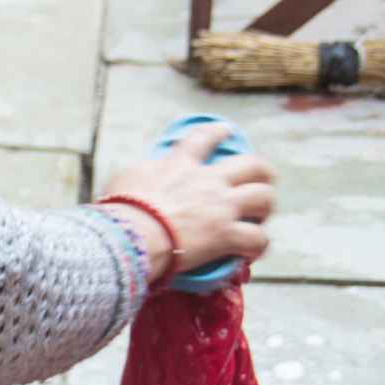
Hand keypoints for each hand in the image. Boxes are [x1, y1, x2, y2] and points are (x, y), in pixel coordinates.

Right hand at [98, 120, 273, 283]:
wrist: (129, 234)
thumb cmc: (119, 210)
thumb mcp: (125, 180)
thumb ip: (141, 176)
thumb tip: (139, 182)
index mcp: (180, 165)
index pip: (203, 138)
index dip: (218, 132)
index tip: (226, 131)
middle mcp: (207, 181)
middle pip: (251, 164)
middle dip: (261, 171)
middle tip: (259, 180)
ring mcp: (220, 207)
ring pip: (263, 197)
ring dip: (265, 206)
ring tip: (261, 216)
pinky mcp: (226, 235)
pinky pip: (256, 239)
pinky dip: (257, 246)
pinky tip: (251, 253)